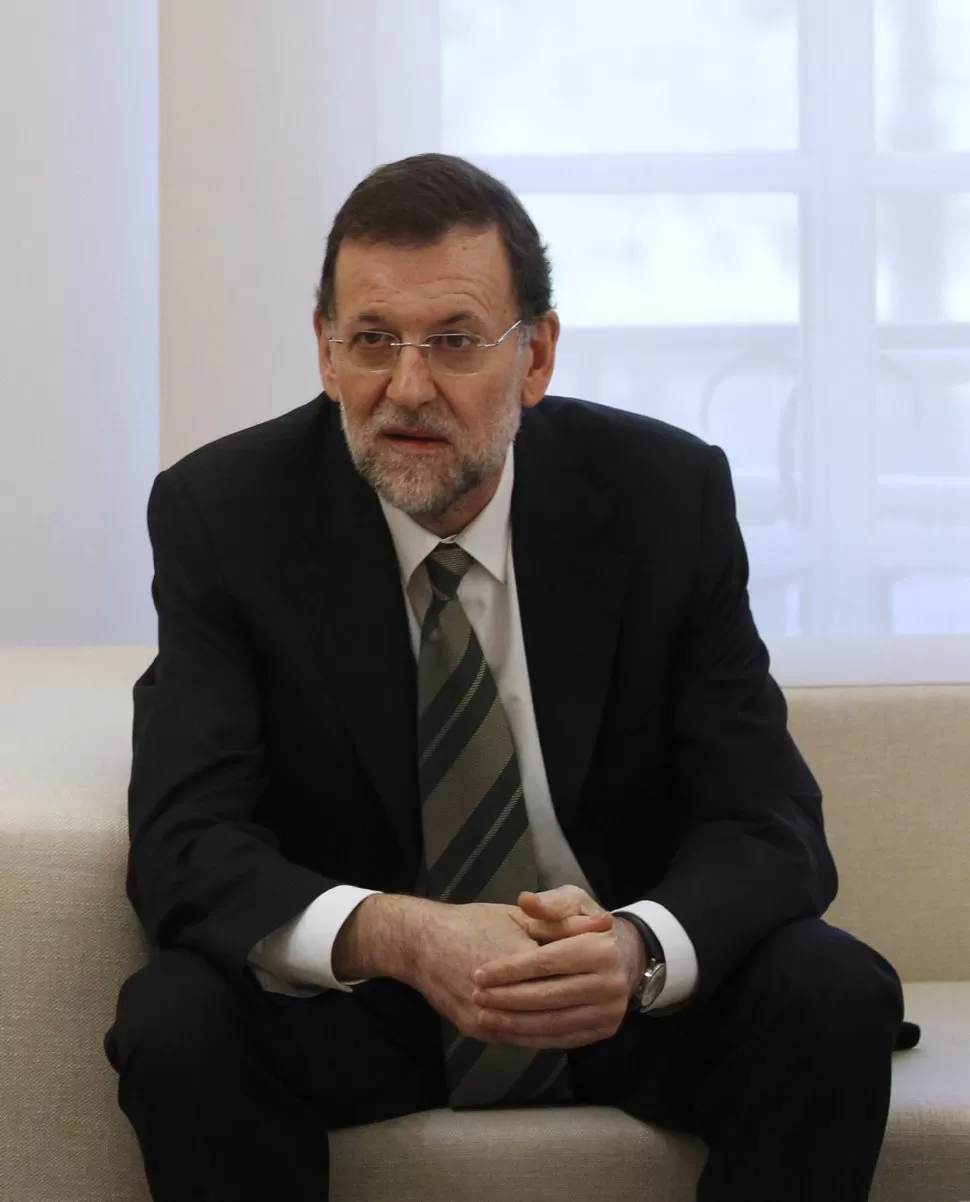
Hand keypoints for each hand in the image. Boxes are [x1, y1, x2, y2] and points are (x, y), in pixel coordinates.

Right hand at [404, 897, 613, 1045]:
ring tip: (593, 1018)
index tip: (611, 966)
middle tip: (610, 997)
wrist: (422, 944)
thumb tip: (603, 925)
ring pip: (539, 1030)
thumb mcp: (518, 915)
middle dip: (584, 1000)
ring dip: (569, 1026)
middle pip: (554, 1004)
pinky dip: (546, 1037)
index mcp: (513, 958)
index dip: (588, 967)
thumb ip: (560, 924)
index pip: (562, 969)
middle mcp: (499, 994)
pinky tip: (564, 1032)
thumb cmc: (471, 923)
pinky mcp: (479, 1031)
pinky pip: (521, 1040)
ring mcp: (487, 1018)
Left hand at [469, 887, 646, 1048]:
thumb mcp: (574, 902)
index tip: (480, 974)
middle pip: (549, 996)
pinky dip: (532, 1038)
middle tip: (477, 997)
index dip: (511, 970)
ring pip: (555, 1023)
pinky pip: (563, 1038)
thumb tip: (525, 900)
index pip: (548, 962)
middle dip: (508, 999)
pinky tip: (508, 1030)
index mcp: (601, 948)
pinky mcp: (605, 1029)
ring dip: (515, 1023)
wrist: (627, 955)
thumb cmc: (589, 925)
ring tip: (485, 1016)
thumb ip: (549, 903)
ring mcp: (609, 1010)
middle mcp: (610, 983)